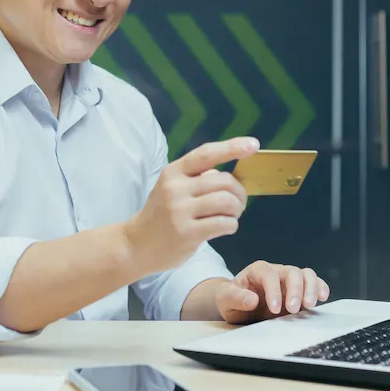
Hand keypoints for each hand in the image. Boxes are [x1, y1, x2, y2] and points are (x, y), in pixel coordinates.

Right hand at [123, 137, 258, 274]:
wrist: (136, 245)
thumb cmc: (160, 215)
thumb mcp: (171, 189)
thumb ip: (196, 179)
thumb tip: (227, 177)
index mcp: (173, 172)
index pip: (206, 154)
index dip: (231, 148)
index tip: (253, 145)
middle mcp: (176, 188)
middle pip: (223, 181)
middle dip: (239, 192)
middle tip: (239, 203)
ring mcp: (180, 211)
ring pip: (226, 202)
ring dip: (237, 209)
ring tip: (232, 215)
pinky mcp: (187, 233)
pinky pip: (224, 223)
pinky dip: (231, 224)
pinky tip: (226, 227)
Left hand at [216, 260, 329, 324]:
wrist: (238, 304)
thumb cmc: (231, 300)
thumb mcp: (225, 300)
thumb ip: (235, 298)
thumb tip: (251, 300)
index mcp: (257, 271)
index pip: (268, 275)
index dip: (274, 290)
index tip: (274, 309)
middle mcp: (275, 271)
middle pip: (291, 272)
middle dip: (295, 290)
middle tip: (293, 310)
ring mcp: (289, 279)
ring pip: (305, 274)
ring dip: (311, 288)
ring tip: (310, 305)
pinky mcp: (299, 289)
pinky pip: (314, 282)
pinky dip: (320, 287)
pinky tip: (323, 297)